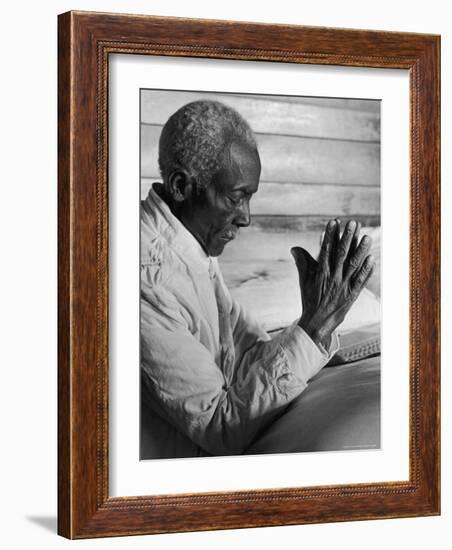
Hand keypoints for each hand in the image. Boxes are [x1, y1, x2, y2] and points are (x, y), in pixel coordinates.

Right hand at [291, 219, 374, 349]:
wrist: (317, 322)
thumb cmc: (310, 299)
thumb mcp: (304, 280)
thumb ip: (302, 262)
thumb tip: (294, 248)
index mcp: (320, 272)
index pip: (326, 250)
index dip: (330, 235)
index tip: (335, 222)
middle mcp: (333, 277)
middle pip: (341, 254)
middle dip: (347, 238)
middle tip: (353, 223)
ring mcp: (343, 285)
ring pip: (354, 265)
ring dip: (361, 251)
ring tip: (367, 237)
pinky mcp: (352, 294)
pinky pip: (361, 281)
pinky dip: (367, 270)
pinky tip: (372, 259)